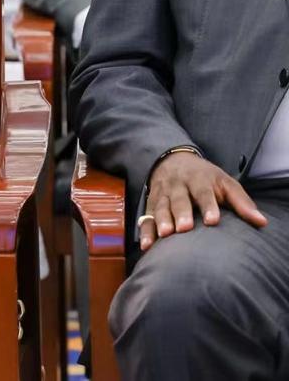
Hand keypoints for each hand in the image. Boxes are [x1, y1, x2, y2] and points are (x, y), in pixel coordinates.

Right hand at [140, 150, 267, 251]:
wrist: (172, 161)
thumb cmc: (205, 177)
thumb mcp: (225, 183)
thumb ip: (241, 202)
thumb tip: (261, 222)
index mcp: (198, 179)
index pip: (203, 192)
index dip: (208, 206)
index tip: (213, 221)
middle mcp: (178, 186)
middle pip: (179, 199)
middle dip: (181, 213)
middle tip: (185, 228)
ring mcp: (162, 194)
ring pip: (161, 207)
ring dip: (162, 221)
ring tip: (165, 235)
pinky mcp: (151, 204)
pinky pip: (146, 218)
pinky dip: (145, 231)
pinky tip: (147, 246)